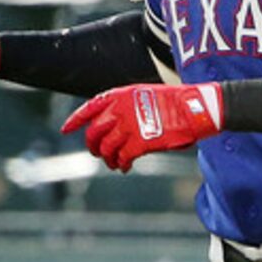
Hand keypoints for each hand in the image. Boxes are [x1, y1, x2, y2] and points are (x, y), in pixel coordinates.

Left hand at [63, 80, 222, 169]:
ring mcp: (129, 126)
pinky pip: (123, 157)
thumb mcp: (146, 95)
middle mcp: (120, 110)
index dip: (75, 120)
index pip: (89, 108)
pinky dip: (121, 164)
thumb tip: (116, 126)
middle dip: (93, 145)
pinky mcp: (140, 142)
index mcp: (120, 95)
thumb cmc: (177, 102)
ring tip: (115, 163)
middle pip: (94, 133)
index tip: (65, 130)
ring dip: (108, 158)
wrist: (196, 108)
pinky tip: (125, 167)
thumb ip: (128, 108)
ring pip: (106, 148)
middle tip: (97, 152)